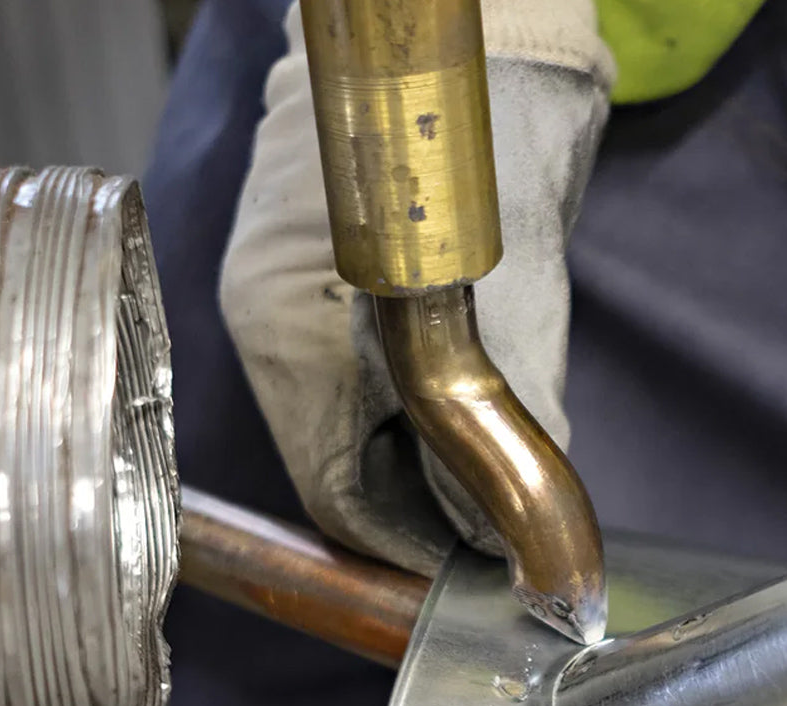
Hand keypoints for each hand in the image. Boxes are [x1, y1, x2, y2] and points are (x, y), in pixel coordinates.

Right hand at [220, 0, 612, 576]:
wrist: (476, 32)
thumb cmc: (490, 137)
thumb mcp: (521, 287)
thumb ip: (512, 415)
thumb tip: (505, 522)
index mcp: (292, 332)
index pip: (337, 495)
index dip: (405, 549)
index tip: (465, 572)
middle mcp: (266, 326)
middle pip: (332, 467)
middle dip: (410, 511)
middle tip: (483, 533)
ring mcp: (276, 304)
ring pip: (339, 431)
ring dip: (407, 465)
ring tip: (473, 479)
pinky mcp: (300, 288)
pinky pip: (341, 387)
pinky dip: (395, 419)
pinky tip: (442, 420)